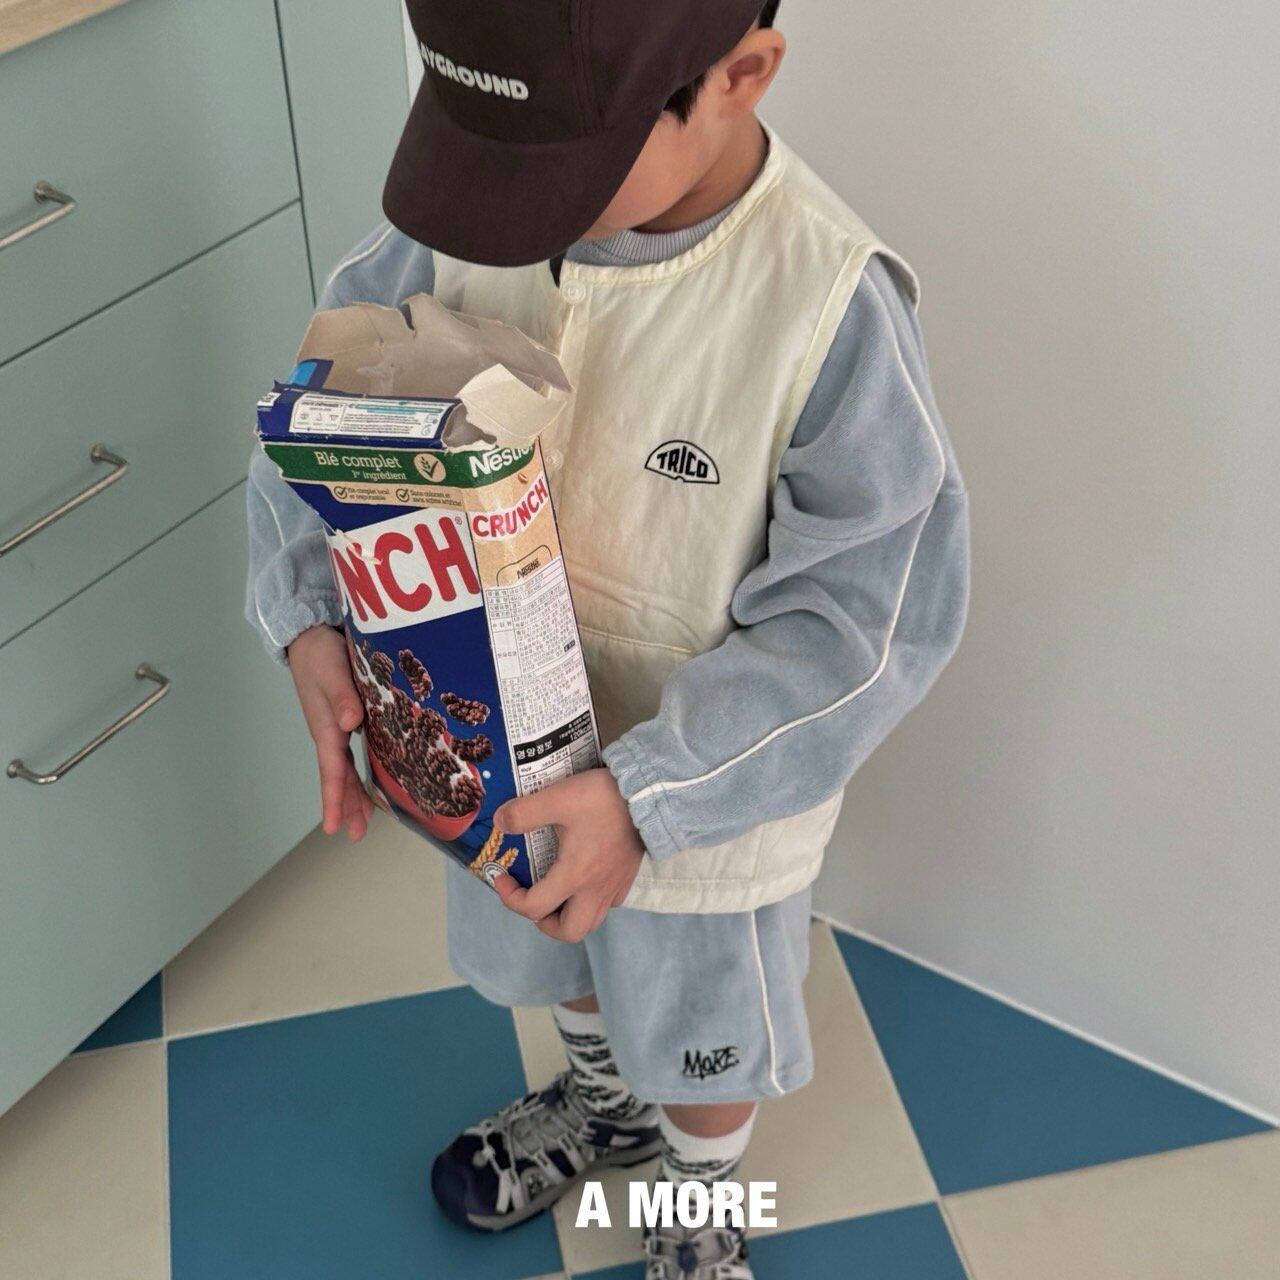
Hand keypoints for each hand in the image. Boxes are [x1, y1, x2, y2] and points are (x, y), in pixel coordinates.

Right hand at [286, 625, 373, 840]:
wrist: (310, 636)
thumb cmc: (320, 654)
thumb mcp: (333, 672)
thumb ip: (343, 698)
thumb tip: (351, 724)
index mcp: (326, 727)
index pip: (332, 771)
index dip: (334, 798)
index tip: (332, 827)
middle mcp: (330, 732)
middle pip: (338, 777)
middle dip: (346, 806)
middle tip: (355, 835)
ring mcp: (335, 727)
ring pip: (344, 769)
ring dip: (352, 794)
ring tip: (362, 820)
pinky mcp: (344, 718)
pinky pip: (350, 754)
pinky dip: (356, 772)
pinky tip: (368, 781)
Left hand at [491, 768, 644, 942]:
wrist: (649, 793)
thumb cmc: (602, 799)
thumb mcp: (557, 798)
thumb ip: (523, 812)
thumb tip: (500, 822)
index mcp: (574, 876)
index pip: (534, 908)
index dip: (510, 898)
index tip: (502, 877)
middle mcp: (595, 890)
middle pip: (569, 932)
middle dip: (544, 923)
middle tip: (534, 898)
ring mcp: (615, 886)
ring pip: (591, 921)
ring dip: (568, 915)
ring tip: (555, 892)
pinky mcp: (628, 877)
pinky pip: (607, 904)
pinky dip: (589, 900)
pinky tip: (583, 876)